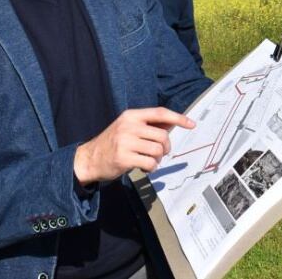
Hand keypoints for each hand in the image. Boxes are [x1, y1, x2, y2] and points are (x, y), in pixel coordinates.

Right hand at [73, 108, 194, 184]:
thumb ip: (149, 124)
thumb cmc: (113, 142)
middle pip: (163, 135)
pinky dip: (152, 168)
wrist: (89, 158)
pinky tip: (145, 168)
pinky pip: (150, 163)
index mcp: (131, 115)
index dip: (178, 118)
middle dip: (166, 147)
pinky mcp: (123, 158)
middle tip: (161, 153)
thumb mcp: (128, 127)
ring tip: (150, 161)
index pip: (160, 113)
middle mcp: (128, 126)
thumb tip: (174, 122)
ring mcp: (125, 142)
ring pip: (157, 150)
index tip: (192, 124)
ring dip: (158, 159)